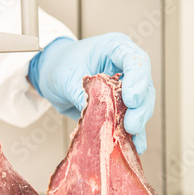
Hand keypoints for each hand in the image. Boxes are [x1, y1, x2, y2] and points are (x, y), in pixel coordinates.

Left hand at [28, 33, 154, 154]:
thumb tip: (98, 117)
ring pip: (141, 105)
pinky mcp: (119, 106)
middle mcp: (124, 67)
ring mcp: (124, 87)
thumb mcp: (67, 79)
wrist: (50, 75)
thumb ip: (83, 96)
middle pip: (144, 86)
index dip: (138, 80)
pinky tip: (134, 145)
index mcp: (114, 49)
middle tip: (131, 125)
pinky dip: (132, 134)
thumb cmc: (59, 65)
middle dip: (140, 108)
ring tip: (130, 137)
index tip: (131, 99)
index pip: (136, 60)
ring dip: (137, 123)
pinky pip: (130, 120)